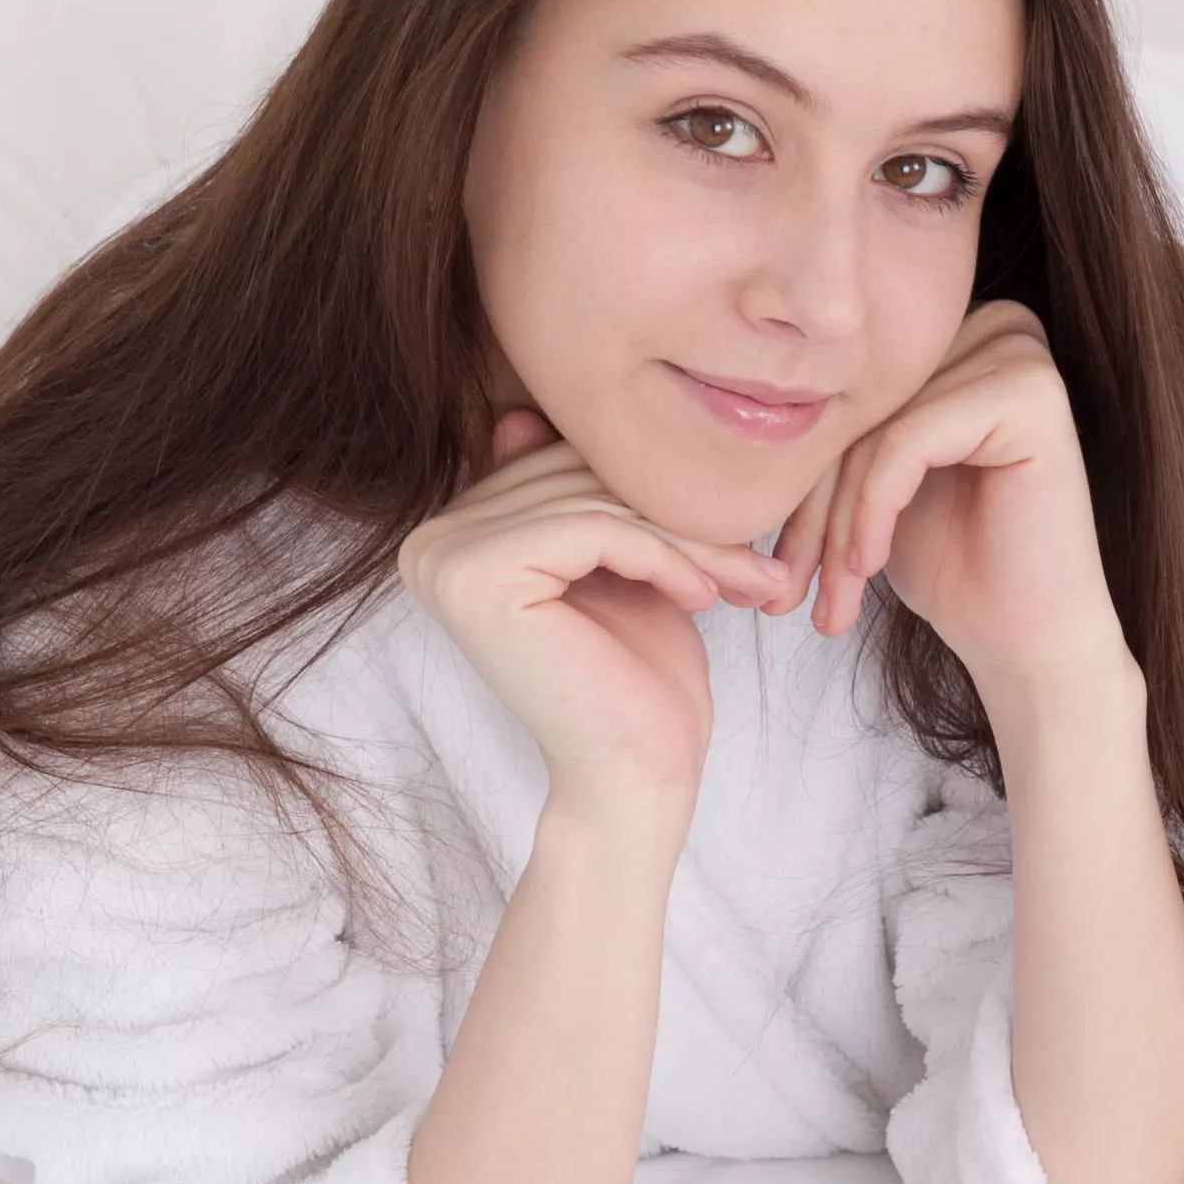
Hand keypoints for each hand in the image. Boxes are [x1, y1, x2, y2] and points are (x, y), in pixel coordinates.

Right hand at [398, 411, 797, 826]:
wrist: (637, 776)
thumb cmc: (634, 674)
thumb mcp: (614, 559)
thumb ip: (570, 488)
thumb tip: (516, 408)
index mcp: (450, 534)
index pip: (562, 464)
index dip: (651, 492)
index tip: (727, 530)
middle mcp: (430, 542)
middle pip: (577, 476)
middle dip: (675, 512)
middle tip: (753, 555)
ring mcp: (445, 559)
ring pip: (598, 501)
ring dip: (687, 538)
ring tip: (745, 579)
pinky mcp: (480, 580)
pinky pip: (598, 527)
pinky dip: (667, 556)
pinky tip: (705, 597)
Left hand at [774, 304, 1126, 704]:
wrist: (1028, 642)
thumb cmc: (954, 568)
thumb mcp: (869, 487)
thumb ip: (831, 430)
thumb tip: (731, 394)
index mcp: (958, 334)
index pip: (847, 395)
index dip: (801, 482)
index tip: (776, 569)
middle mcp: (995, 324)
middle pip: (859, 407)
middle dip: (814, 508)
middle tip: (789, 593)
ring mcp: (1020, 352)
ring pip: (876, 428)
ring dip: (837, 522)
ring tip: (831, 598)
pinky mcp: (1031, 393)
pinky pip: (907, 440)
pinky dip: (875, 509)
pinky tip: (871, 565)